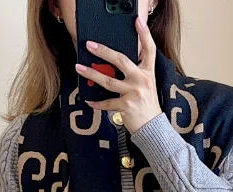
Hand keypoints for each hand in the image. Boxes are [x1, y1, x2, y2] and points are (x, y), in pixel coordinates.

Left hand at [75, 16, 162, 133]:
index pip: (149, 50)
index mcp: (148, 73)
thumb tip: (113, 64)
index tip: (137, 22)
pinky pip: (107, 102)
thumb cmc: (147, 106)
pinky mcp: (126, 106)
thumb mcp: (146, 86)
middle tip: (90, 45)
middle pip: (121, 60)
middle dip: (103, 51)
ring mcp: (133, 93)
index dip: (144, 34)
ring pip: (108, 80)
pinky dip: (97, 102)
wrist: (153, 128)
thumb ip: (135, 73)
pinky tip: (89, 100)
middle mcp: (142, 80)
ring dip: (91, 73)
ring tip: (79, 67)